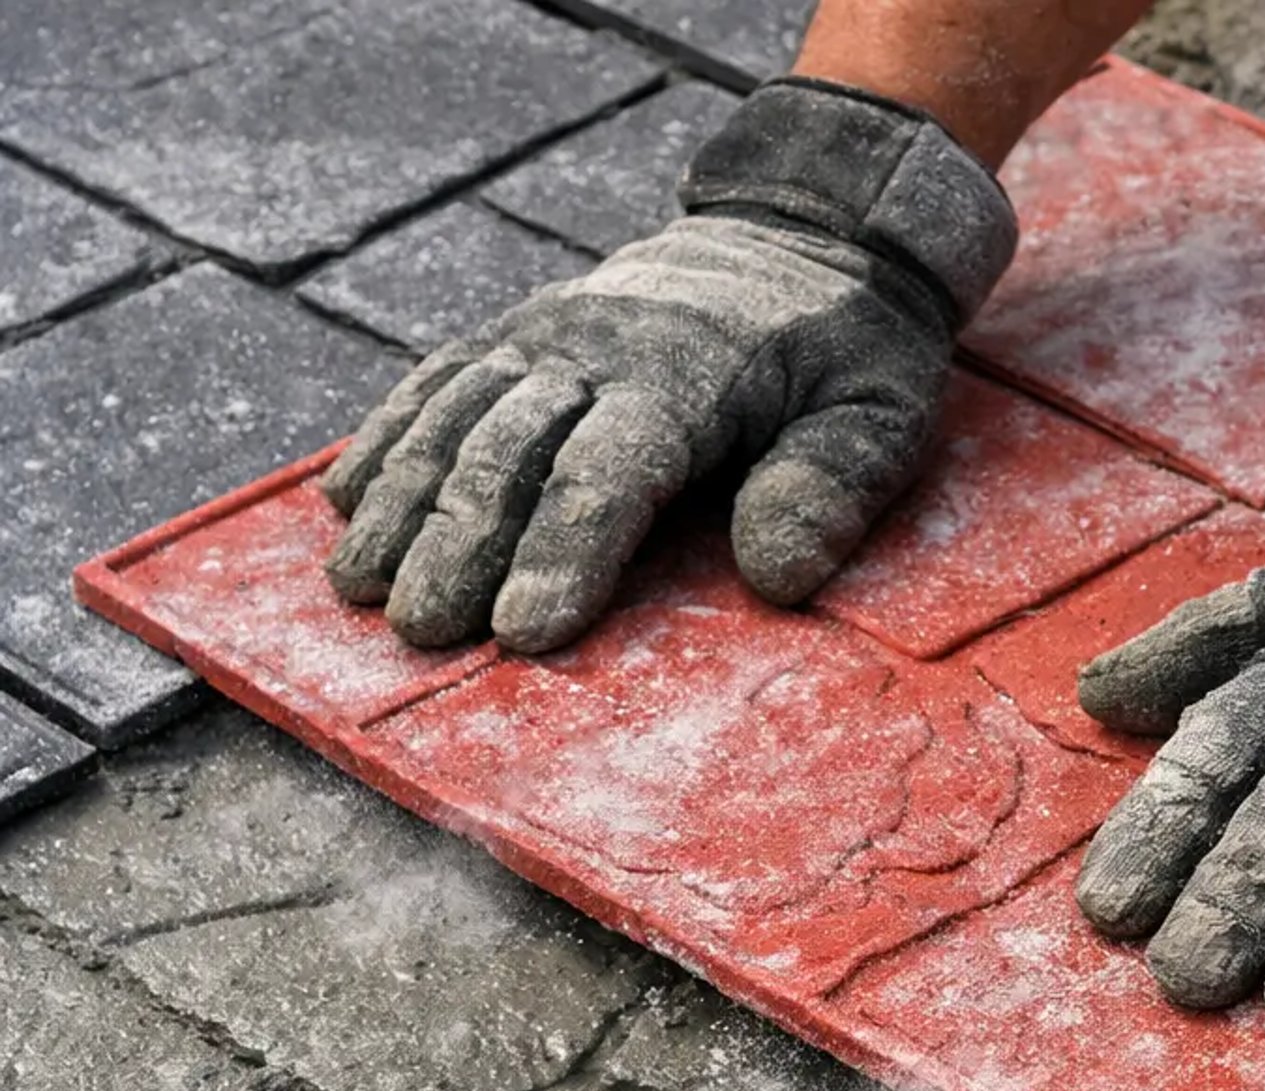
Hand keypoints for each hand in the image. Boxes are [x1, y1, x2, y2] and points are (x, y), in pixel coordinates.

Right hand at [321, 79, 1015, 652]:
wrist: (799, 235)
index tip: (526, 635)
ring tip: (357, 587)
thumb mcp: (875, 414)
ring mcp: (541, 335)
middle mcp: (592, 348)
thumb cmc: (842, 353)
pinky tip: (343, 505)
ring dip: (400, 504)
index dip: (563, 554)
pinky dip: (383, 443)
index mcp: (684, 376)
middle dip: (458, 547)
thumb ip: (829, 487)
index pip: (609, 474)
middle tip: (420, 634)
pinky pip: (432, 384)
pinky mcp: (513, 335)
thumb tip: (776, 579)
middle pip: (508, 454)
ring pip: (452, 419)